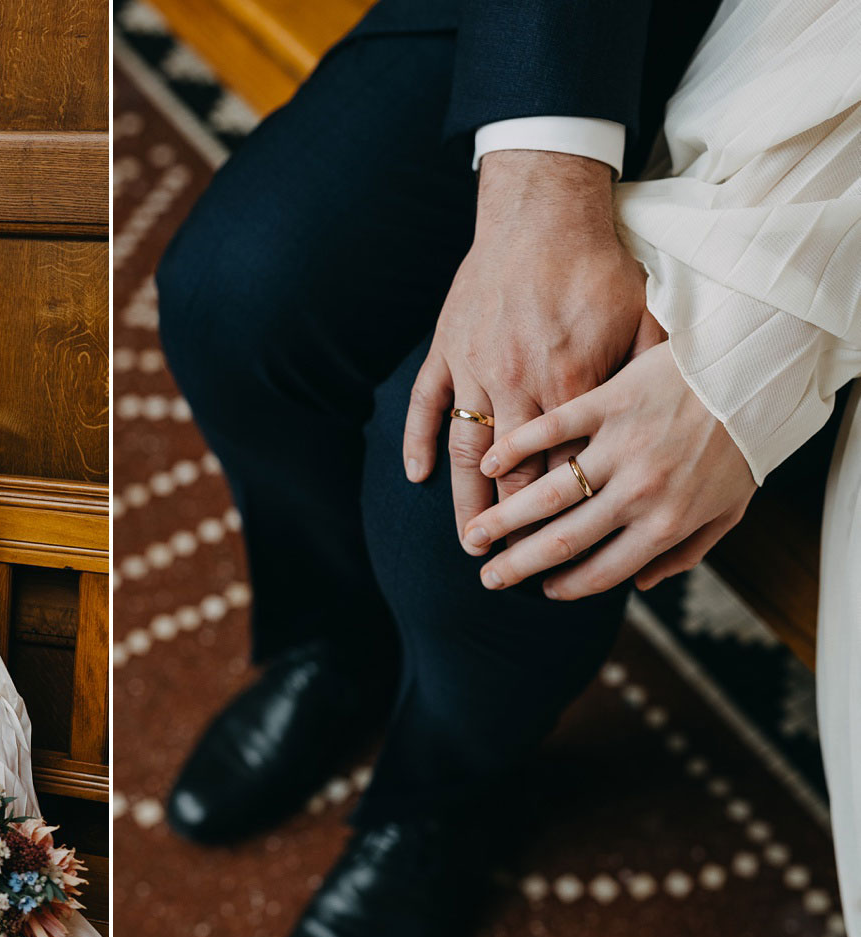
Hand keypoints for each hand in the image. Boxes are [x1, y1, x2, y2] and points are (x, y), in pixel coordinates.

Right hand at [402, 150, 666, 542]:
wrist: (540, 213)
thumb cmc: (596, 266)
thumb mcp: (641, 320)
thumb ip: (646, 378)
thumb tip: (672, 425)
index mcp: (570, 383)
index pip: (566, 467)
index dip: (565, 514)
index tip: (565, 552)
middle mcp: (518, 385)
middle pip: (514, 475)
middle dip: (513, 527)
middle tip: (508, 569)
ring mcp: (476, 370)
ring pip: (467, 451)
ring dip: (466, 501)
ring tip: (468, 541)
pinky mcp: (448, 350)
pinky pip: (427, 405)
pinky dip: (420, 442)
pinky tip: (418, 476)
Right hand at [463, 340, 756, 598]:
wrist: (759, 368)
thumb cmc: (744, 439)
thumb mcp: (731, 507)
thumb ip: (688, 551)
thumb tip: (645, 584)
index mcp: (668, 521)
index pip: (604, 568)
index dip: (566, 586)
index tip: (541, 591)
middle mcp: (639, 490)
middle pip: (563, 538)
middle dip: (519, 564)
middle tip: (487, 577)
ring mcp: (620, 444)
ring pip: (547, 491)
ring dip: (502, 517)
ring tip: (474, 533)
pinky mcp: (608, 400)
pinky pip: (551, 429)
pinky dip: (515, 448)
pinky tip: (489, 465)